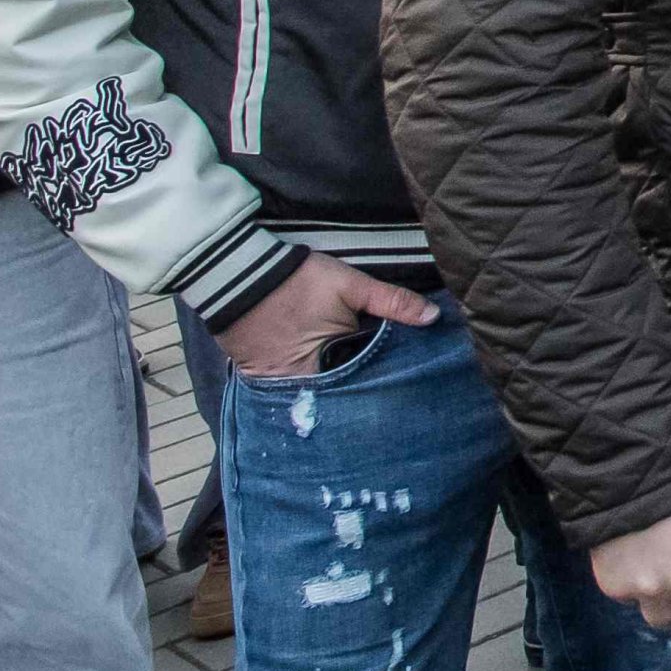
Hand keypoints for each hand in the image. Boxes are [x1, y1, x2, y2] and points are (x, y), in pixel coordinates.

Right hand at [215, 251, 434, 379]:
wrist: (237, 274)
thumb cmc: (298, 282)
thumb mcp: (351, 287)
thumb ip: (393, 303)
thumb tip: (433, 318)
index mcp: (318, 372)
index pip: (355, 392)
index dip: (373, 389)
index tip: (394, 391)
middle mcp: (292, 386)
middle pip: (332, 397)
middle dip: (352, 394)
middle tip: (379, 394)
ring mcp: (270, 383)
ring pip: (309, 392)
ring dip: (327, 388)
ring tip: (355, 388)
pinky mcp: (255, 373)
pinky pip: (286, 384)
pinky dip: (303, 379)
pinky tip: (320, 373)